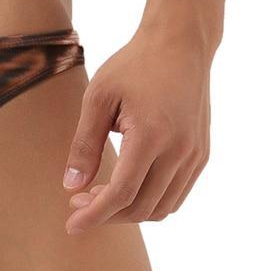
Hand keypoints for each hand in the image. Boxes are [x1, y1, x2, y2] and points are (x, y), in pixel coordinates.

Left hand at [62, 27, 211, 233]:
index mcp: (152, 136)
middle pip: (142, 207)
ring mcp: (195, 154)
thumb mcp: (98, 99)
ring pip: (163, 206)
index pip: (122, 194)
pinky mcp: (201, 153)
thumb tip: (71, 185)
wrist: (180, 44)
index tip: (71, 225)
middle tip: (77, 201)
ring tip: (98, 194)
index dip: (95, 215)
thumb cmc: (133, 66)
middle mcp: (180, 151)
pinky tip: (125, 186)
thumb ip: (84, 144)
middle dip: (107, 214)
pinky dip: (150, 200)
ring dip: (129, 210)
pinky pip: (177, 193)